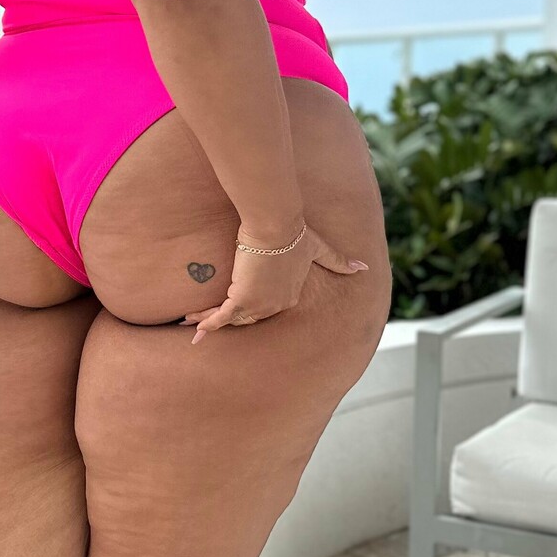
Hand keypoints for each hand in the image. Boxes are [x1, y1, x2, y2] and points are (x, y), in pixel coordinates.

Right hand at [180, 223, 366, 343]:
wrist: (276, 226)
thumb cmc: (296, 234)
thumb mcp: (320, 249)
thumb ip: (339, 261)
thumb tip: (363, 267)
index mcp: (289, 297)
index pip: (266, 307)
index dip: (250, 307)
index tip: (237, 305)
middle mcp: (275, 306)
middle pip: (247, 317)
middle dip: (227, 319)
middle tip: (208, 321)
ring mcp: (258, 305)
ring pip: (231, 318)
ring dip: (210, 321)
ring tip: (192, 323)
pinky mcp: (242, 298)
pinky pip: (221, 316)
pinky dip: (207, 324)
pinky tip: (193, 330)